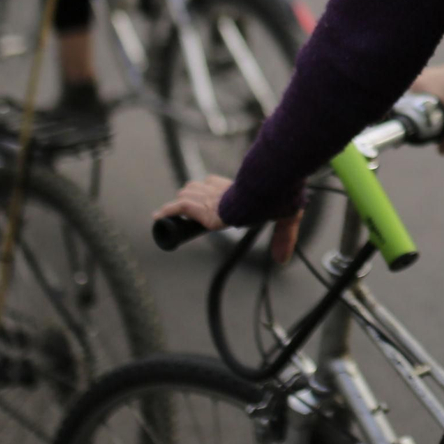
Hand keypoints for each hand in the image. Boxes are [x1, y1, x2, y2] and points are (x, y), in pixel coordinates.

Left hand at [153, 175, 303, 264]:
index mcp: (238, 188)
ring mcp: (211, 199)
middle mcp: (221, 190)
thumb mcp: (286, 217)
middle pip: (197, 186)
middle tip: (186, 208)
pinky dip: (168, 211)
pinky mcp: (204, 209)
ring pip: (187, 194)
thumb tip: (282, 260)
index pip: (214, 183)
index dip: (208, 190)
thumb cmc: (281, 198)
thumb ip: (284, 237)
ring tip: (170, 213)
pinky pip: (180, 207)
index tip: (206, 201)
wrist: (271, 192)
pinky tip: (157, 217)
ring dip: (181, 203)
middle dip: (191, 195)